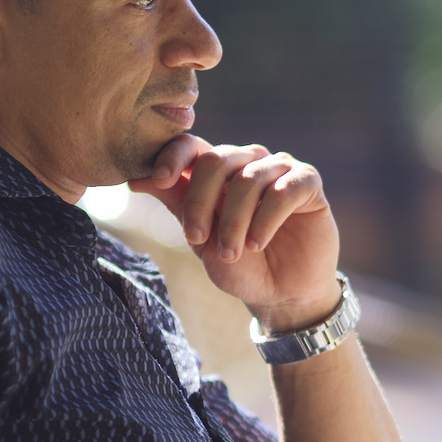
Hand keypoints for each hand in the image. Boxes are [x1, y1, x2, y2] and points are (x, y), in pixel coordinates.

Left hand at [130, 136, 340, 330]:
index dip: (171, 156)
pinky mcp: (308, 183)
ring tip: (233, 253)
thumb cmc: (241, 265)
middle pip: (217, 160)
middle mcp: (248, 162)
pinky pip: (284, 190)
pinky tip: (258, 244)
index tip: (157, 180)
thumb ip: (176, 204)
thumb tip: (133, 180)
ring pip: (249, 179)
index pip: (191, 145)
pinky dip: (266, 219)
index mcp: (219, 171)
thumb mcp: (201, 238)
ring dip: (234, 221)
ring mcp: (280, 170)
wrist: (281, 295)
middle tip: (197, 239)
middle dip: (201, 202)